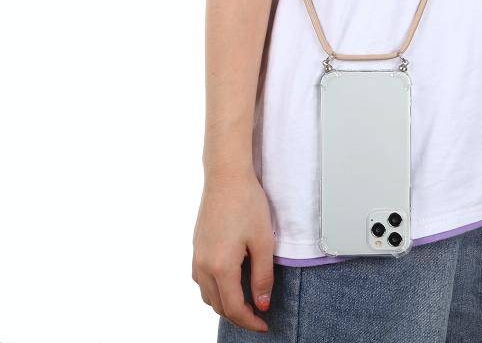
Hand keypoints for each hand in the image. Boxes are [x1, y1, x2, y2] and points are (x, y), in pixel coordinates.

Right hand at [192, 171, 273, 332]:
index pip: (234, 308)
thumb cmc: (247, 203)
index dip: (251, 321)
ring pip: (207, 294)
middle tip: (259, 314)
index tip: (265, 324)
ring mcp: (197, 255)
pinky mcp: (196, 245)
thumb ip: (263, 276)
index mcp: (220, 267)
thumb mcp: (263, 241)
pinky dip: (214, 288)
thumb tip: (263, 304)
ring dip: (224, 303)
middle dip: (238, 315)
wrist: (226, 176)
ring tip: (246, 300)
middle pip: (218, 305)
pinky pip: (201, 278)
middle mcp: (203, 265)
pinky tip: (229, 280)